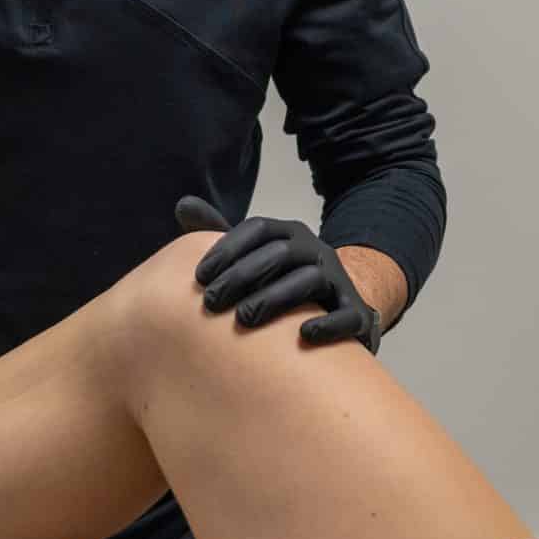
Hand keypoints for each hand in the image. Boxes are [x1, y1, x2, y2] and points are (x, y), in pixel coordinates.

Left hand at [176, 197, 382, 351]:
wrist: (342, 304)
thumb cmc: (285, 279)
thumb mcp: (255, 254)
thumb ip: (220, 233)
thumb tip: (182, 204)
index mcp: (290, 234)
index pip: (258, 229)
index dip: (227, 249)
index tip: (199, 277)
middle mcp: (315, 251)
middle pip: (279, 254)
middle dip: (242, 276)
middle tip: (211, 303)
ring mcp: (337, 280)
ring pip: (309, 280)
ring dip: (275, 298)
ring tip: (243, 319)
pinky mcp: (355, 313)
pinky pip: (346, 315)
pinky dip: (327, 324)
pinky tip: (303, 334)